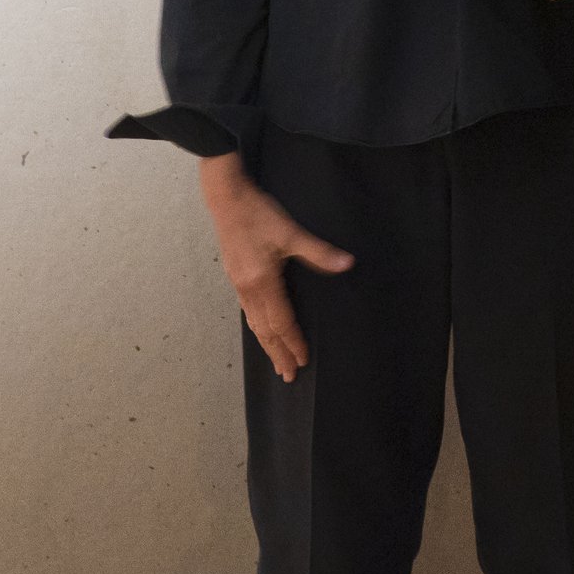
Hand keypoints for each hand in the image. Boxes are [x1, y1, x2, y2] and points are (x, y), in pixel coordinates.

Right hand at [197, 154, 353, 382]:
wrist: (226, 197)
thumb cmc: (258, 213)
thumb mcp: (292, 232)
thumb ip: (319, 252)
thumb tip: (348, 264)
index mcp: (262, 282)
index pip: (281, 321)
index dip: (293, 342)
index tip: (303, 359)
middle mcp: (247, 288)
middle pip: (264, 330)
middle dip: (278, 353)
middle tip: (288, 376)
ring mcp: (238, 283)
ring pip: (254, 323)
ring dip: (266, 344)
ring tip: (276, 362)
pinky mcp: (234, 276)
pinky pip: (247, 311)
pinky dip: (257, 327)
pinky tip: (262, 329)